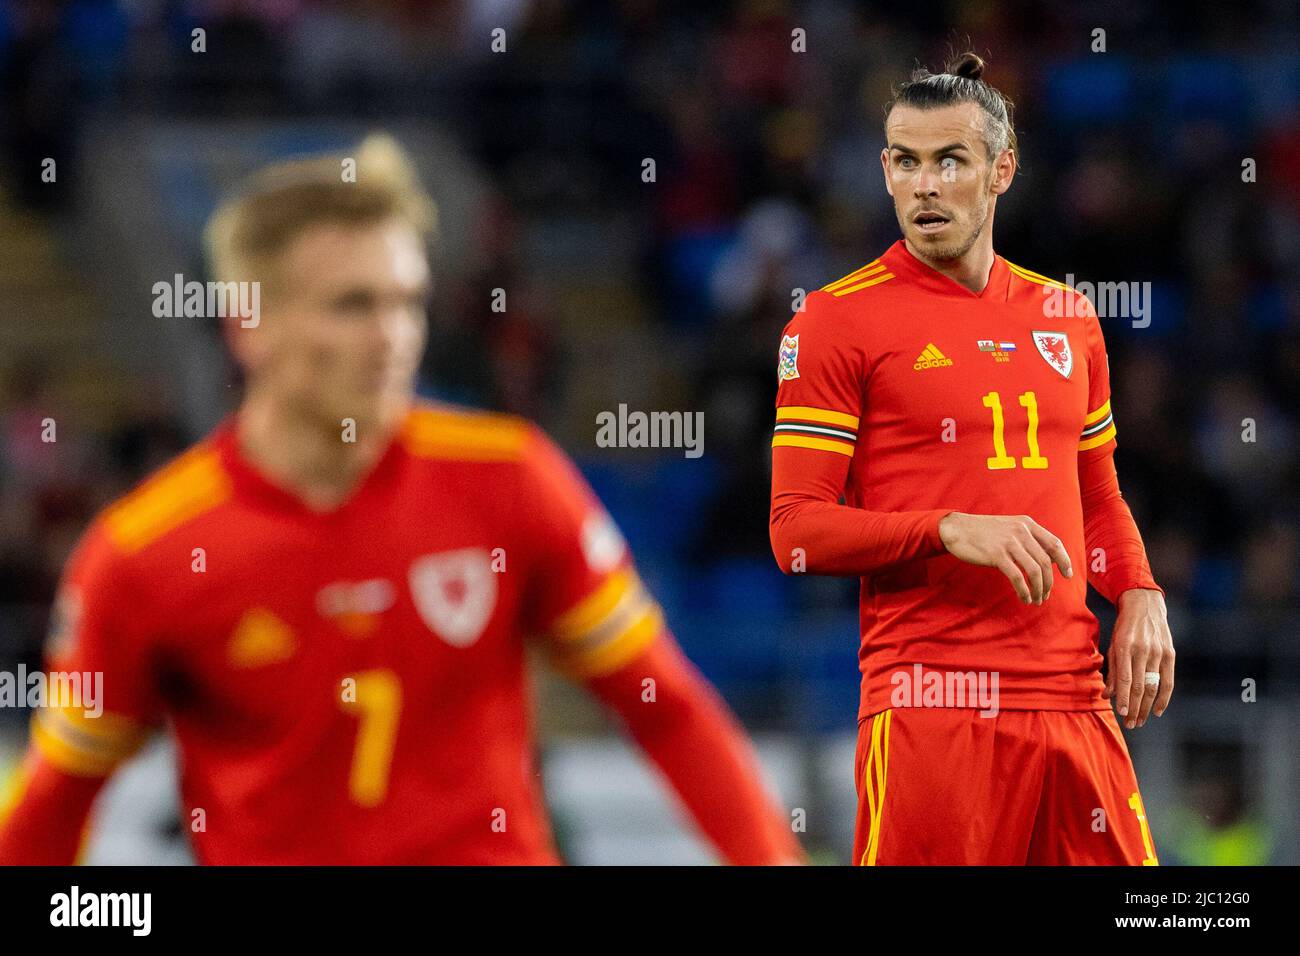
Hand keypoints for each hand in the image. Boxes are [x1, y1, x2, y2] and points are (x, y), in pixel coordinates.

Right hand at [937, 512, 1072, 604]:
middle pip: (1045, 561)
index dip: (1064, 560)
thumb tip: (1044, 559)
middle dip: (1049, 582)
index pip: (1054, 543)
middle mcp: (1021, 532)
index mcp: (1026, 524)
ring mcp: (1009, 543)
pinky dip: (1024, 590)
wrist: (956, 529)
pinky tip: (1024, 598)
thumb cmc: (982, 531)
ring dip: (1039, 589)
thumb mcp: (1008, 527)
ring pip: (1034, 571)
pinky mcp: (997, 555)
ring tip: (1037, 600)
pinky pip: (1017, 577)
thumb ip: (1026, 538)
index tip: (1068, 575)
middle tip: (1046, 595)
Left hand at [1107, 588, 1173, 728]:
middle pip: (1139, 686)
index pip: (1125, 678)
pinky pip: (1168, 681)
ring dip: (1146, 707)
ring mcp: (1158, 652)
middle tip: (1130, 723)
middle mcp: (1143, 650)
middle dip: (1134, 708)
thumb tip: (1108, 695)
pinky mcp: (1170, 654)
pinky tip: (1157, 711)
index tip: (1122, 713)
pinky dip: (1163, 698)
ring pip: (1153, 686)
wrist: (1145, 605)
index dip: (1124, 697)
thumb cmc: (1124, 627)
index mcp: (1125, 646)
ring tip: (1140, 721)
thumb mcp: (1113, 644)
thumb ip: (1112, 670)